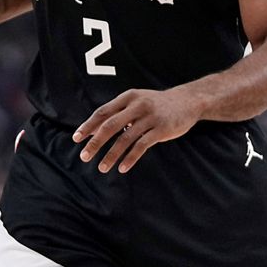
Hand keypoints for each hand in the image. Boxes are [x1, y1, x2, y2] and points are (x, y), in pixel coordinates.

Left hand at [73, 88, 201, 173]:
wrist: (189, 101)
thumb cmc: (157, 104)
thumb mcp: (137, 102)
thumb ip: (118, 114)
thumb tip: (94, 132)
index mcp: (128, 97)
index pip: (103, 112)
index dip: (89, 126)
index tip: (77, 138)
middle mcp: (138, 105)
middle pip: (110, 125)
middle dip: (95, 142)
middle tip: (84, 156)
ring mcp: (150, 117)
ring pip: (125, 139)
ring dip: (111, 155)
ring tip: (102, 168)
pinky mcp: (161, 129)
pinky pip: (141, 146)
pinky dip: (130, 158)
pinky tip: (122, 168)